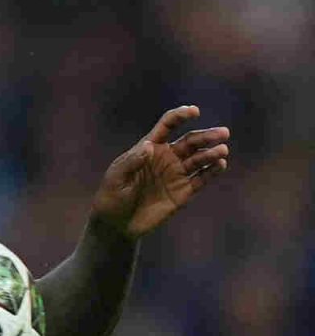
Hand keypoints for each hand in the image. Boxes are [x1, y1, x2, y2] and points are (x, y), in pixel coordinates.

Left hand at [90, 105, 229, 238]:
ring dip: (212, 153)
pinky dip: (212, 171)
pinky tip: (220, 165)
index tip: (194, 111)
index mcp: (149, 148)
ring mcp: (176, 174)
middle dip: (206, 136)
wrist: (117, 224)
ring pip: (199, 158)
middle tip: (223, 133)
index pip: (167, 126)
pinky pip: (201, 178)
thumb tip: (150, 145)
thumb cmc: (112, 197)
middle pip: (190, 141)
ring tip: (222, 150)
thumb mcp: (116, 178)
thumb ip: (132, 162)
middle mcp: (167, 157)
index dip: (180, 116)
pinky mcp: (183, 192)